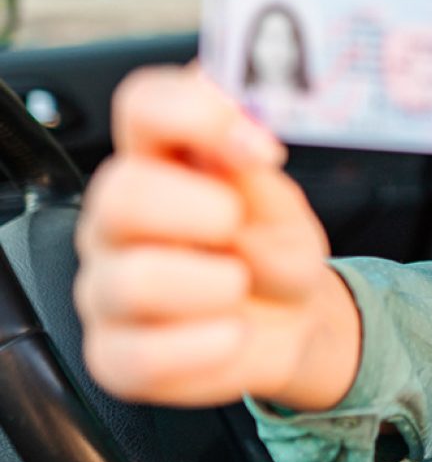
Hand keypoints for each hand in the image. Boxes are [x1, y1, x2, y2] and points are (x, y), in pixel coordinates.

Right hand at [74, 66, 360, 410]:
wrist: (292, 322)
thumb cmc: (274, 250)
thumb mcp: (282, 207)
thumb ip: (256, 173)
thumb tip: (242, 136)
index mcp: (160, 162)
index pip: (142, 106)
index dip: (192, 111)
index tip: (256, 143)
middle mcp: (120, 220)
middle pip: (119, 192)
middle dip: (196, 207)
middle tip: (237, 223)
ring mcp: (109, 288)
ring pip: (132, 281)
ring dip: (211, 284)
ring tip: (239, 284)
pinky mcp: (116, 355)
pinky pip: (143, 355)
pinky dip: (207, 346)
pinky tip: (232, 332)